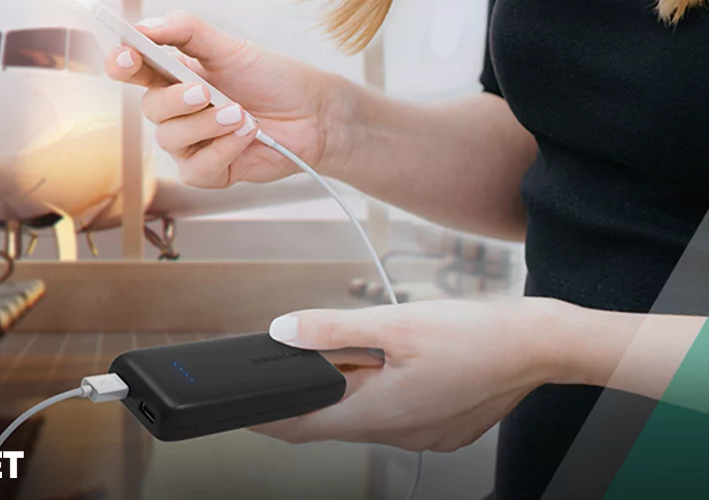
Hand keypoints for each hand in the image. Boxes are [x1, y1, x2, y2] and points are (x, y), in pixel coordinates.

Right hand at [105, 11, 345, 188]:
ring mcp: (192, 144)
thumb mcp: (231, 48)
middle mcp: (179, 111)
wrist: (313, 115)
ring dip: (207, 124)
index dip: (122, 64)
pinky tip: (246, 136)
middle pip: (150, 109)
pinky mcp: (210, 171)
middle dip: (176, 100)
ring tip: (241, 114)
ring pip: (171, 140)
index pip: (134, 70)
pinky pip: (197, 168)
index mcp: (176, 76)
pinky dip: (224, 149)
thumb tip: (148, 26)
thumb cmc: (274, 81)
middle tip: (206, 91)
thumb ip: (188, 32)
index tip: (128, 57)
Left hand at [253, 298, 574, 451]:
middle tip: (301, 363)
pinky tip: (393, 366)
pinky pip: (395, 416)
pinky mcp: (441, 428)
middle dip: (312, 395)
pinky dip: (381, 394)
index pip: (303, 425)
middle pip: (333, 421)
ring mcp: (422, 435)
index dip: (267, 417)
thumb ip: (333, 329)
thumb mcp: (395, 323)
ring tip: (360, 354)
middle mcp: (399, 433)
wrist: (541, 345)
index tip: (242, 409)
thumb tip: (284, 333)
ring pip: (365, 416)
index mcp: (381, 412)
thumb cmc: (477, 335)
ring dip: (350, 391)